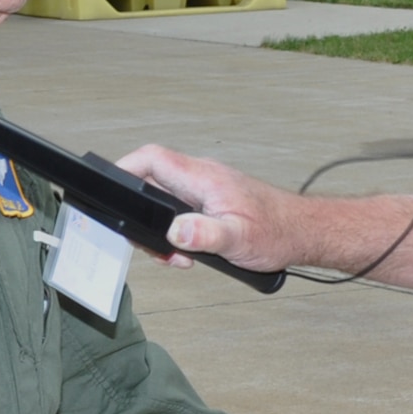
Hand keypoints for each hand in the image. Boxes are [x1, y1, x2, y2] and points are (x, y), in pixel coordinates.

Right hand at [116, 144, 295, 271]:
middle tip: (155, 246)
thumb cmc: (277, 231)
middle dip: (142, 215)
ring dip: (162, 229)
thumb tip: (174, 231)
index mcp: (203, 179)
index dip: (125, 168)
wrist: (303, 232)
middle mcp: (202, 178)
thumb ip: (204, 234)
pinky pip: (180, 210)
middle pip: (151, 182)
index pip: (152, 159)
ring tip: (178, 254)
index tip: (110, 189)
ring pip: (165, 199)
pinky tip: (190, 250)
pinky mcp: (212, 202)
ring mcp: (206, 189)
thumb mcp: (238, 239)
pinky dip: (177, 231)